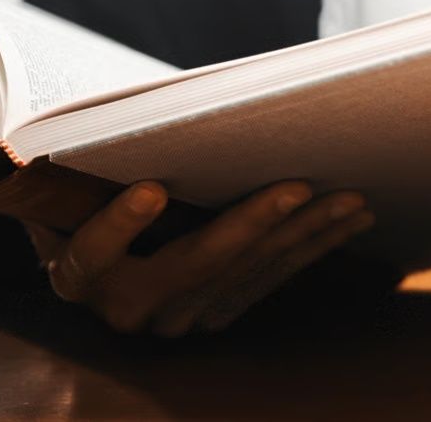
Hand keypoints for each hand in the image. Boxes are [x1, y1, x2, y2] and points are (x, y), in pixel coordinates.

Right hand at [24, 180, 373, 336]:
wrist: (107, 243)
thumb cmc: (95, 191)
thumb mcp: (84, 181)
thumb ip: (103, 163)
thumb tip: (150, 115)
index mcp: (80, 273)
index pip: (92, 257)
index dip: (119, 226)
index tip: (149, 190)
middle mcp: (126, 306)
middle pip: (192, 266)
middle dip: (252, 224)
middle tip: (298, 187)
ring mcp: (177, 316)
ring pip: (245, 274)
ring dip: (302, 234)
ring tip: (348, 199)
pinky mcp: (217, 313)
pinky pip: (270, 280)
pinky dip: (313, 247)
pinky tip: (350, 220)